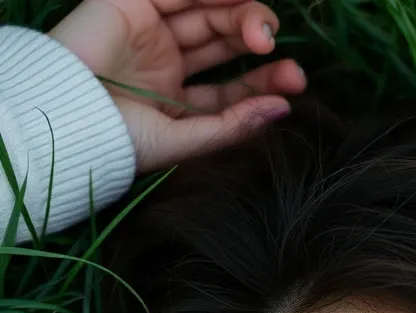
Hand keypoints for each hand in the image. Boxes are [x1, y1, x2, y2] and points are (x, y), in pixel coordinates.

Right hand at [48, 0, 307, 172]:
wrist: (66, 114)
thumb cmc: (118, 140)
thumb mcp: (181, 140)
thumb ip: (231, 126)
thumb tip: (283, 110)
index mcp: (176, 101)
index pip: (230, 87)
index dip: (263, 84)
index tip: (293, 85)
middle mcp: (166, 64)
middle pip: (224, 43)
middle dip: (259, 46)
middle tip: (284, 60)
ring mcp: (150, 31)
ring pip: (208, 14)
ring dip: (243, 17)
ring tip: (264, 33)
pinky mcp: (133, 3)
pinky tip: (239, 0)